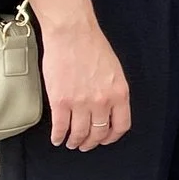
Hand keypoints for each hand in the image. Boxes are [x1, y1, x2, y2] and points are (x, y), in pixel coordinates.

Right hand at [24, 0, 128, 150]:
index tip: (105, 139)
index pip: (121, 125)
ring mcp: (81, 103)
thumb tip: (108, 109)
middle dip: (92, 143)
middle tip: (85, 145)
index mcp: (120, 93)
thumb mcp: (114, 71)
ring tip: (71, 142)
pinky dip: (58, 137)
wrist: (72, 34)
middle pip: (99, 133)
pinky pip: (60, 128)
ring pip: (79, 134)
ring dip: (75, 142)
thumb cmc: (93, 47)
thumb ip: (113, 91)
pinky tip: (57, 139)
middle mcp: (103, 101)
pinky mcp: (60, 102)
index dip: (112, 137)